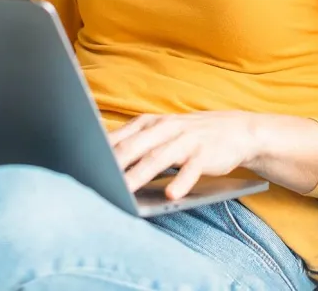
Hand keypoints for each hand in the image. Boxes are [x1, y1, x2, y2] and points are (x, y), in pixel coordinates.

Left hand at [109, 112, 261, 199]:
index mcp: (149, 123)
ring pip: (159, 158)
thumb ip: (131, 143)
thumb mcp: (158, 132)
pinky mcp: (205, 154)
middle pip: (134, 147)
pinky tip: (172, 195)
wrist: (236, 130)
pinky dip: (182, 182)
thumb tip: (94, 158)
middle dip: (115, 164)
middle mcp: (165, 128)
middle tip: (96, 181)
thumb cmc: (188, 135)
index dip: (99, 152)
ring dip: (141, 174)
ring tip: (126, 191)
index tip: (81, 167)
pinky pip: (192, 169)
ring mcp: (186, 140)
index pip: (119, 138)